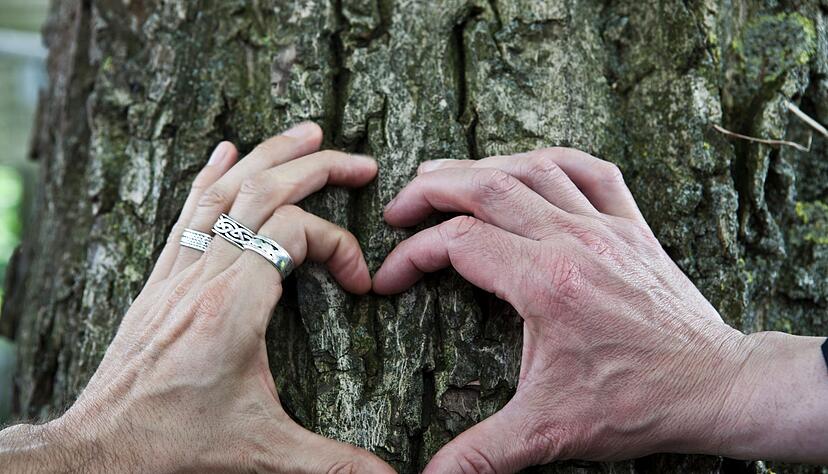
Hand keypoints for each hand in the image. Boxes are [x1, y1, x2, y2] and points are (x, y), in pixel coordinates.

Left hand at [0, 123, 393, 472]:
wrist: (101, 447)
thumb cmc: (174, 443)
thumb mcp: (264, 451)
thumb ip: (331, 463)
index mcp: (233, 306)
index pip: (294, 232)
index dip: (340, 245)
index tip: (359, 284)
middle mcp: (204, 276)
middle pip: (262, 191)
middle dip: (317, 167)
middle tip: (359, 162)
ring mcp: (178, 273)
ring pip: (224, 190)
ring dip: (269, 154)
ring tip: (306, 132)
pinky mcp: (162, 280)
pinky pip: (187, 211)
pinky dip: (210, 174)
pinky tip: (225, 151)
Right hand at [373, 148, 827, 471]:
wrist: (715, 387)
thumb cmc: (637, 403)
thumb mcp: (550, 430)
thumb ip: (484, 451)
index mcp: (546, 283)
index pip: (459, 243)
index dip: (412, 255)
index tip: (389, 280)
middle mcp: (574, 241)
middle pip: (487, 187)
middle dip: (431, 190)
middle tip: (398, 206)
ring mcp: (606, 227)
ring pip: (532, 168)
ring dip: (481, 166)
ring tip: (442, 176)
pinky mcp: (631, 227)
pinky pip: (591, 170)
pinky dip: (550, 160)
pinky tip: (526, 166)